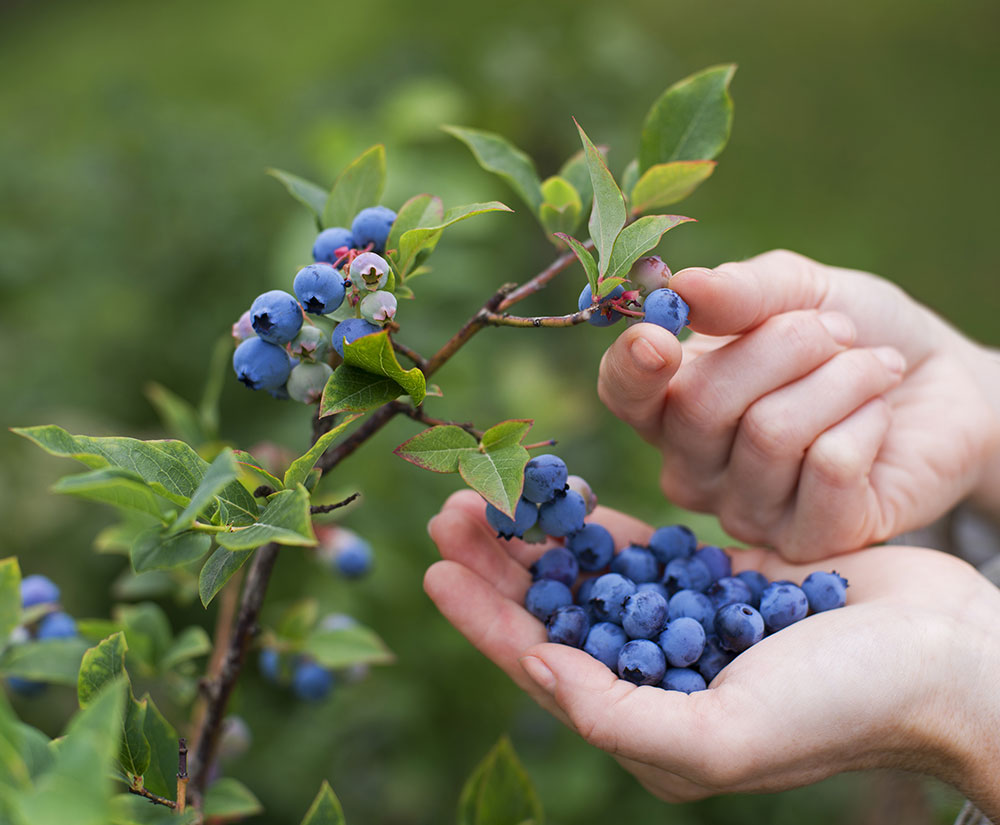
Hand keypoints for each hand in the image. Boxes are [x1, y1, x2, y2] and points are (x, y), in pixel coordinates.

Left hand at [424, 491, 999, 814]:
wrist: (945, 656)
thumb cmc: (844, 706)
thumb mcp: (726, 733)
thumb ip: (622, 715)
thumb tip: (539, 670)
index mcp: (649, 724)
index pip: (542, 666)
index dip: (484, 619)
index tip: (434, 568)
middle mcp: (657, 676)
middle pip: (555, 614)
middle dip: (499, 566)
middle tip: (450, 512)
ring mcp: (685, 625)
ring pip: (589, 576)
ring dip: (539, 537)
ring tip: (491, 493)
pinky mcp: (716, 581)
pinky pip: (642, 549)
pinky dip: (601, 525)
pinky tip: (566, 497)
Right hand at [598, 250, 999, 558]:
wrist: (942, 384)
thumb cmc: (853, 333)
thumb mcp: (799, 291)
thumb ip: (741, 292)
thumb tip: (683, 287)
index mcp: (672, 402)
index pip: (622, 395)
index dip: (631, 370)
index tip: (659, 339)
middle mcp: (694, 467)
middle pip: (700, 405)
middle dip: (784, 345)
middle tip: (837, 332)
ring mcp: (745, 512)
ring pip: (770, 433)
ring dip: (839, 379)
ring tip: (873, 368)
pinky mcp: (808, 541)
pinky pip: (828, 467)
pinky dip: (867, 421)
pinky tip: (878, 419)